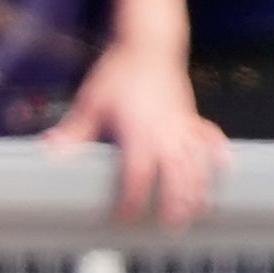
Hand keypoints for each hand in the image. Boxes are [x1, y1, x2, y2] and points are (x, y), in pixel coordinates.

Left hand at [47, 39, 229, 225]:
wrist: (148, 45)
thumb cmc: (118, 73)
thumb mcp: (92, 102)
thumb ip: (73, 132)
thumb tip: (49, 152)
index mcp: (139, 133)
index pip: (138, 177)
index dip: (132, 201)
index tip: (124, 218)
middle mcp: (166, 134)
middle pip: (177, 179)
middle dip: (175, 205)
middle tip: (170, 227)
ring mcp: (184, 127)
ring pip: (197, 166)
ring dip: (198, 191)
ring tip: (196, 213)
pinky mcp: (193, 118)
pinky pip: (210, 140)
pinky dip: (218, 155)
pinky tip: (225, 170)